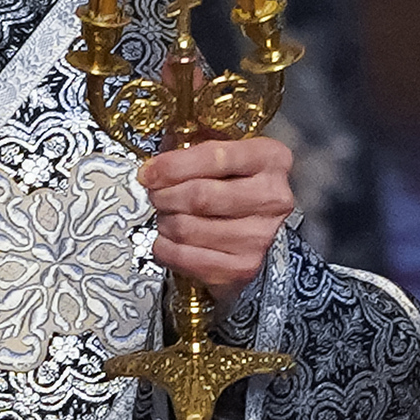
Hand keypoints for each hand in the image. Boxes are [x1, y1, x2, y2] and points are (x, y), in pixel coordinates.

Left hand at [140, 132, 294, 293]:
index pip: (215, 158)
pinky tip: (168, 239)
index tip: (147, 173)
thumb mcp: (225, 156)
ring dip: (165, 222)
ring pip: (188, 228)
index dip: (173, 166)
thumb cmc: (239, 185)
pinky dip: (166, 248)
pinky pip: (187, 258)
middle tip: (155, 195)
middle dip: (165, 195)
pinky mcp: (244, 266)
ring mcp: (261, 235)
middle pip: (200, 196)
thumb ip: (194, 153)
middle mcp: (272, 197)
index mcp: (270, 158)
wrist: (263, 227)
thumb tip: (152, 170)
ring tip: (167, 216)